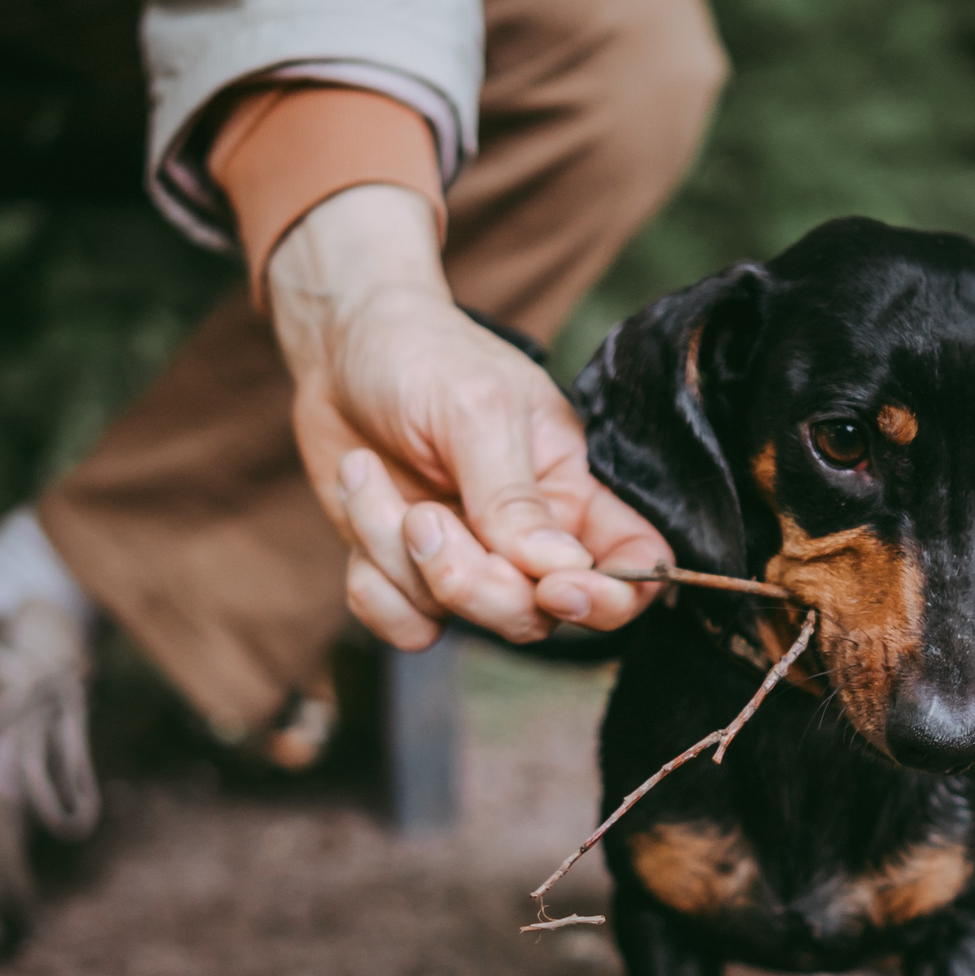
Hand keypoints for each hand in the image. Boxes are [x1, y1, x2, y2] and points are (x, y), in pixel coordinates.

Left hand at [266, 184, 666, 648]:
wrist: (339, 349)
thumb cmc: (423, 356)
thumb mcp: (478, 407)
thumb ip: (515, 496)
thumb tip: (560, 568)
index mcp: (575, 488)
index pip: (635, 566)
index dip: (614, 597)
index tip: (556, 585)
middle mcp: (530, 540)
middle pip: (536, 616)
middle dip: (473, 582)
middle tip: (423, 516)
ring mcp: (470, 562)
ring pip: (461, 621)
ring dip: (399, 557)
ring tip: (370, 475)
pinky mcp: (411, 578)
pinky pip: (406, 626)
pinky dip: (371, 578)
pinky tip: (361, 502)